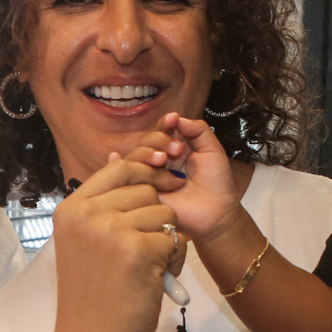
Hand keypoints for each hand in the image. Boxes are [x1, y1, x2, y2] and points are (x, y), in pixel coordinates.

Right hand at [51, 154, 180, 331]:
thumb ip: (103, 208)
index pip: (118, 168)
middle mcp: (87, 214)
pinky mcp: (138, 249)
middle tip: (148, 250)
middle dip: (157, 217)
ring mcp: (110, 229)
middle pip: (146, 190)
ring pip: (164, 213)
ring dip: (167, 240)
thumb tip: (125, 159)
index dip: (147, 171)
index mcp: (70, 209)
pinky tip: (159, 281)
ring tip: (151, 269)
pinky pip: (175, 238)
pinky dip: (176, 260)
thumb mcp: (84, 245)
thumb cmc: (93, 300)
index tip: (164, 181)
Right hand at [122, 113, 239, 244]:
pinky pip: (126, 178)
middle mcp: (159, 162)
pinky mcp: (143, 193)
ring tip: (163, 160)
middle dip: (158, 139)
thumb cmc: (217, 184)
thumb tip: (177, 118)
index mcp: (174, 150)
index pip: (162, 131)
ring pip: (134, 157)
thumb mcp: (212, 151)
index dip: (164, 123)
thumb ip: (199, 131)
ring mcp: (150, 177)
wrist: (217, 213)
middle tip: (177, 149)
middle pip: (145, 142)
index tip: (173, 119)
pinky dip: (118, 165)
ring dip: (145, 153)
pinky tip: (115, 157)